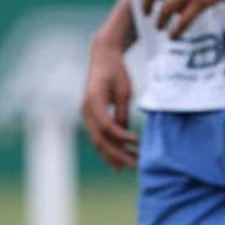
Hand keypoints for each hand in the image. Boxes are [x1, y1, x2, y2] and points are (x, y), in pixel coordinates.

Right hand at [81, 38, 138, 170]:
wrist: (102, 56)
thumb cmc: (116, 71)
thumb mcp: (124, 90)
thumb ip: (122, 112)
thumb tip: (124, 133)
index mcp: (94, 101)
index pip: (107, 126)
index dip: (122, 138)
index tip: (137, 143)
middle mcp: (86, 109)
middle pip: (99, 138)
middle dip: (116, 154)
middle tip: (134, 165)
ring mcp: (86, 113)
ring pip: (97, 140)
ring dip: (111, 154)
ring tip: (126, 167)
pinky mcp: (90, 114)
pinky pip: (97, 135)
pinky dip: (107, 147)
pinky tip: (118, 158)